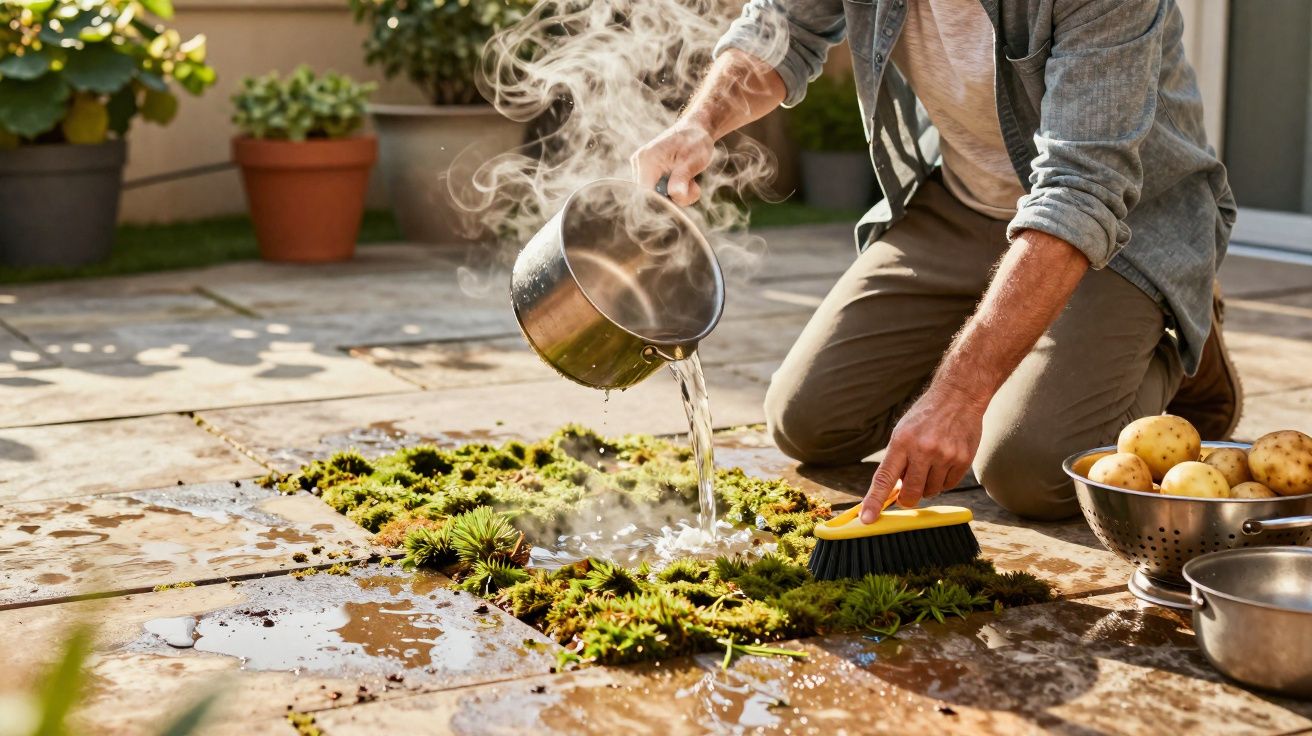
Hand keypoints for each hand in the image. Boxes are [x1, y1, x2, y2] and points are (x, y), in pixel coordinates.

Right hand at [629, 121, 713, 205]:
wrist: (695, 130)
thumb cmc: (695, 142)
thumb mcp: (693, 160)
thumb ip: (682, 178)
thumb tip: (675, 194)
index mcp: (647, 160)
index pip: (644, 194)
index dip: (661, 204)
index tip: (680, 204)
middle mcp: (638, 163)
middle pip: (649, 197)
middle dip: (672, 199)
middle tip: (693, 187)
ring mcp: (640, 167)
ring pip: (654, 196)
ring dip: (675, 195)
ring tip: (690, 181)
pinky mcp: (646, 171)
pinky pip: (656, 190)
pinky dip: (671, 191)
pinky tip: (682, 180)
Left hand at [859, 382, 986, 522]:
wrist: (958, 396)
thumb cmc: (925, 416)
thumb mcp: (902, 432)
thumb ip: (897, 461)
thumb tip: (892, 492)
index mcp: (902, 441)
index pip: (884, 478)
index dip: (874, 501)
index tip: (867, 518)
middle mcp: (923, 449)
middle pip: (911, 493)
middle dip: (907, 498)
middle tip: (907, 490)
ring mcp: (945, 455)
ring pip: (931, 492)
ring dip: (927, 486)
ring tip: (930, 463)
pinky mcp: (963, 460)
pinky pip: (948, 486)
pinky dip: (943, 481)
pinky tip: (943, 463)